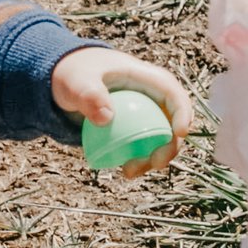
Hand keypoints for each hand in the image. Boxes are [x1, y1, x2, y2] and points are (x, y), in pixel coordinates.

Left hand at [51, 47, 196, 169]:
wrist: (64, 82)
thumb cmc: (73, 75)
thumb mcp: (76, 81)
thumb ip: (89, 95)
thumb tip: (106, 118)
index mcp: (145, 77)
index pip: (173, 93)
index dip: (183, 113)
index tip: (180, 134)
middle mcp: (151, 96)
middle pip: (173, 121)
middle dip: (171, 145)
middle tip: (155, 164)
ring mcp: (144, 114)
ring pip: (161, 139)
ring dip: (154, 158)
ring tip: (130, 172)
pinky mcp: (134, 129)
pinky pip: (144, 147)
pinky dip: (139, 160)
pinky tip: (124, 171)